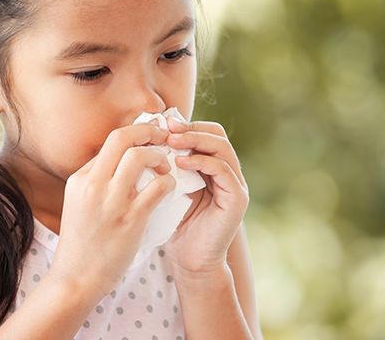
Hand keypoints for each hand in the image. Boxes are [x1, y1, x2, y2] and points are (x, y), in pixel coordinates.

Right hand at [50, 123, 176, 298]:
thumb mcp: (78, 203)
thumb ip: (95, 181)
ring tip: (165, 167)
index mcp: (80, 179)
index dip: (134, 133)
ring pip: (139, 157)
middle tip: (162, 137)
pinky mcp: (131, 219)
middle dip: (146, 131)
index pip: (110, 141)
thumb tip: (119, 161)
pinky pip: (157, 187)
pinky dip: (168, 181)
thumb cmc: (81, 242)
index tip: (148, 136)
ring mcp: (112, 201)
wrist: (76, 278)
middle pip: (121, 138)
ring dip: (158, 156)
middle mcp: (93, 185)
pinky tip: (169, 187)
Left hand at [162, 116, 249, 275]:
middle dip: (190, 128)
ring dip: (195, 140)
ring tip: (171, 141)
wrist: (189, 261)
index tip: (161, 123)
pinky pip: (223, 170)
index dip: (185, 124)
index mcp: (213, 167)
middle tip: (166, 128)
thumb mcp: (168, 187)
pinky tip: (180, 162)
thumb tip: (146, 136)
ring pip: (221, 148)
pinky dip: (202, 161)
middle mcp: (228, 172)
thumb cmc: (174, 225)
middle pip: (217, 134)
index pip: (206, 132)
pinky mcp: (238, 199)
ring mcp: (236, 184)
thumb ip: (166, 164)